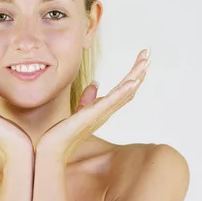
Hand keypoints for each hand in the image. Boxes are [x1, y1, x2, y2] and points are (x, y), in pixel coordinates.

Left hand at [37, 49, 151, 162]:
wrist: (53, 148)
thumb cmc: (65, 132)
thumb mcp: (78, 111)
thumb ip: (87, 99)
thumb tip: (95, 84)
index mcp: (104, 108)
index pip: (123, 88)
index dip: (133, 74)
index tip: (141, 58)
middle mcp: (107, 110)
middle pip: (129, 88)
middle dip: (139, 70)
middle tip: (148, 53)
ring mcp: (102, 112)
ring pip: (124, 92)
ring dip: (136, 76)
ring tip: (145, 61)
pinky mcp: (93, 114)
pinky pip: (111, 102)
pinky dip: (123, 91)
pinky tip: (132, 82)